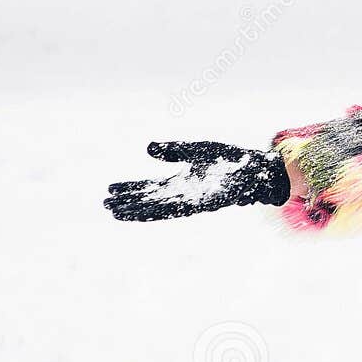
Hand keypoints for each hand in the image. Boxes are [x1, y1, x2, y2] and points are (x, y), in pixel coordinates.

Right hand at [104, 140, 292, 221]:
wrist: (255, 169)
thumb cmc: (230, 160)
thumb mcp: (197, 150)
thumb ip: (174, 150)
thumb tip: (148, 148)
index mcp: (182, 182)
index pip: (151, 187)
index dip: (132, 188)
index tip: (111, 189)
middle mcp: (183, 194)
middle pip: (150, 200)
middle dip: (128, 201)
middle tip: (106, 203)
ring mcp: (190, 201)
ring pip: (157, 208)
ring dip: (136, 210)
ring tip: (115, 211)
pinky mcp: (199, 205)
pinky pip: (173, 210)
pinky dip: (154, 211)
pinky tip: (140, 212)